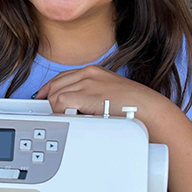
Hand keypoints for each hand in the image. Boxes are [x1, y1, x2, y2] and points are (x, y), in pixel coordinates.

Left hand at [35, 65, 158, 116]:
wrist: (148, 110)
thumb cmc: (133, 107)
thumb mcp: (109, 94)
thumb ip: (92, 95)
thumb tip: (77, 106)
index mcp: (94, 71)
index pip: (62, 77)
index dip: (50, 89)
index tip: (43, 98)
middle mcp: (89, 74)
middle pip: (55, 85)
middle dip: (50, 101)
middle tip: (53, 114)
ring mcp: (87, 83)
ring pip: (55, 94)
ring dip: (58, 109)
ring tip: (70, 119)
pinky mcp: (87, 95)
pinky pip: (61, 103)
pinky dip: (62, 113)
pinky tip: (72, 120)